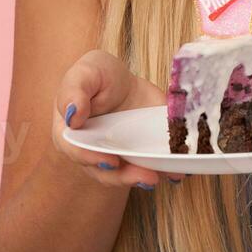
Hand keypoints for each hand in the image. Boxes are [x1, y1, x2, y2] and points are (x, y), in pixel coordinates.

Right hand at [52, 49, 181, 186]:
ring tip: (169, 175)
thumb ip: (74, 91)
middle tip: (147, 177)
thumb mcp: (83, 74)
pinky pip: (154, 165)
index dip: (92, 159)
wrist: (123, 81)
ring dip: (149, 177)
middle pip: (106, 171)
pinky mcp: (144, 152)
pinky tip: (179, 172)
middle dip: (127, 177)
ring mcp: (122, 155)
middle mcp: (97, 152)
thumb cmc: (96, 76)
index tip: (110, 161)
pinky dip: (167, 170)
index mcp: (74, 134)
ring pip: (132, 173)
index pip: (78, 151)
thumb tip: (72, 115)